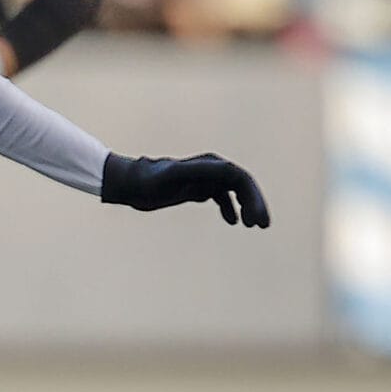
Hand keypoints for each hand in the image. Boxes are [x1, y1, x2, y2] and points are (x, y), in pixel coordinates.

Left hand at [101, 152, 270, 226]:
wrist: (129, 183)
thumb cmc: (148, 180)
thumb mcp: (172, 177)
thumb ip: (197, 173)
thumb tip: (226, 170)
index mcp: (209, 165)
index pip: (240, 179)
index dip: (253, 197)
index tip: (256, 220)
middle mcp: (210, 169)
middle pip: (242, 185)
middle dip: (254, 203)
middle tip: (261, 226)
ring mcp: (204, 178)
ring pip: (235, 191)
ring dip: (247, 206)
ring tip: (252, 225)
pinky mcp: (196, 188)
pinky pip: (221, 197)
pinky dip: (230, 208)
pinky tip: (233, 222)